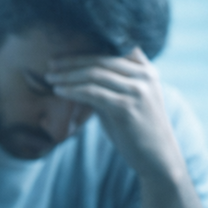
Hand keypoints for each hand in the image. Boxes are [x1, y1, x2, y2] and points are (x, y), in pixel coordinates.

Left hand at [45, 48, 182, 182]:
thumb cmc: (136, 130)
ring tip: (50, 78)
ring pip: (94, 75)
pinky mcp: (126, 107)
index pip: (113, 51)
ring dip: (68, 76)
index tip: (62, 56)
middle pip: (100, 61)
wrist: (157, 157)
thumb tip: (74, 77)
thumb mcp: (124, 101)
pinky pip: (92, 93)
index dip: (85, 52)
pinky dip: (72, 90)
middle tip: (50, 64)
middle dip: (72, 62)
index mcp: (146, 70)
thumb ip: (106, 87)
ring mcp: (137, 91)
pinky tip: (59, 91)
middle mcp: (144, 76)